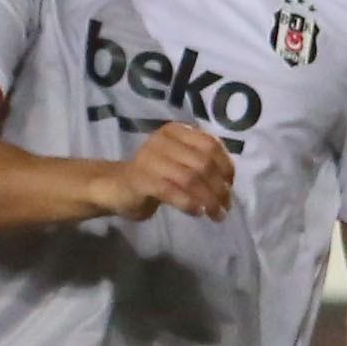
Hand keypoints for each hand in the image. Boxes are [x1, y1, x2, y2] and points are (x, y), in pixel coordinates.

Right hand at [106, 122, 233, 221]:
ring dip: (207, 200)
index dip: (226, 166)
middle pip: (202, 164)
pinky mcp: (139, 179)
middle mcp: (161, 140)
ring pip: (189, 179)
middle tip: (225, 206)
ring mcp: (148, 158)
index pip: (210, 144)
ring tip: (215, 214)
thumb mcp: (182, 162)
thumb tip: (229, 182)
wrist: (117, 187)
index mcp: (175, 131)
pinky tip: (196, 212)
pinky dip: (188, 203)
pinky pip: (171, 191)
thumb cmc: (156, 175)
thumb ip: (203, 163)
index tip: (229, 185)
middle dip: (218, 188)